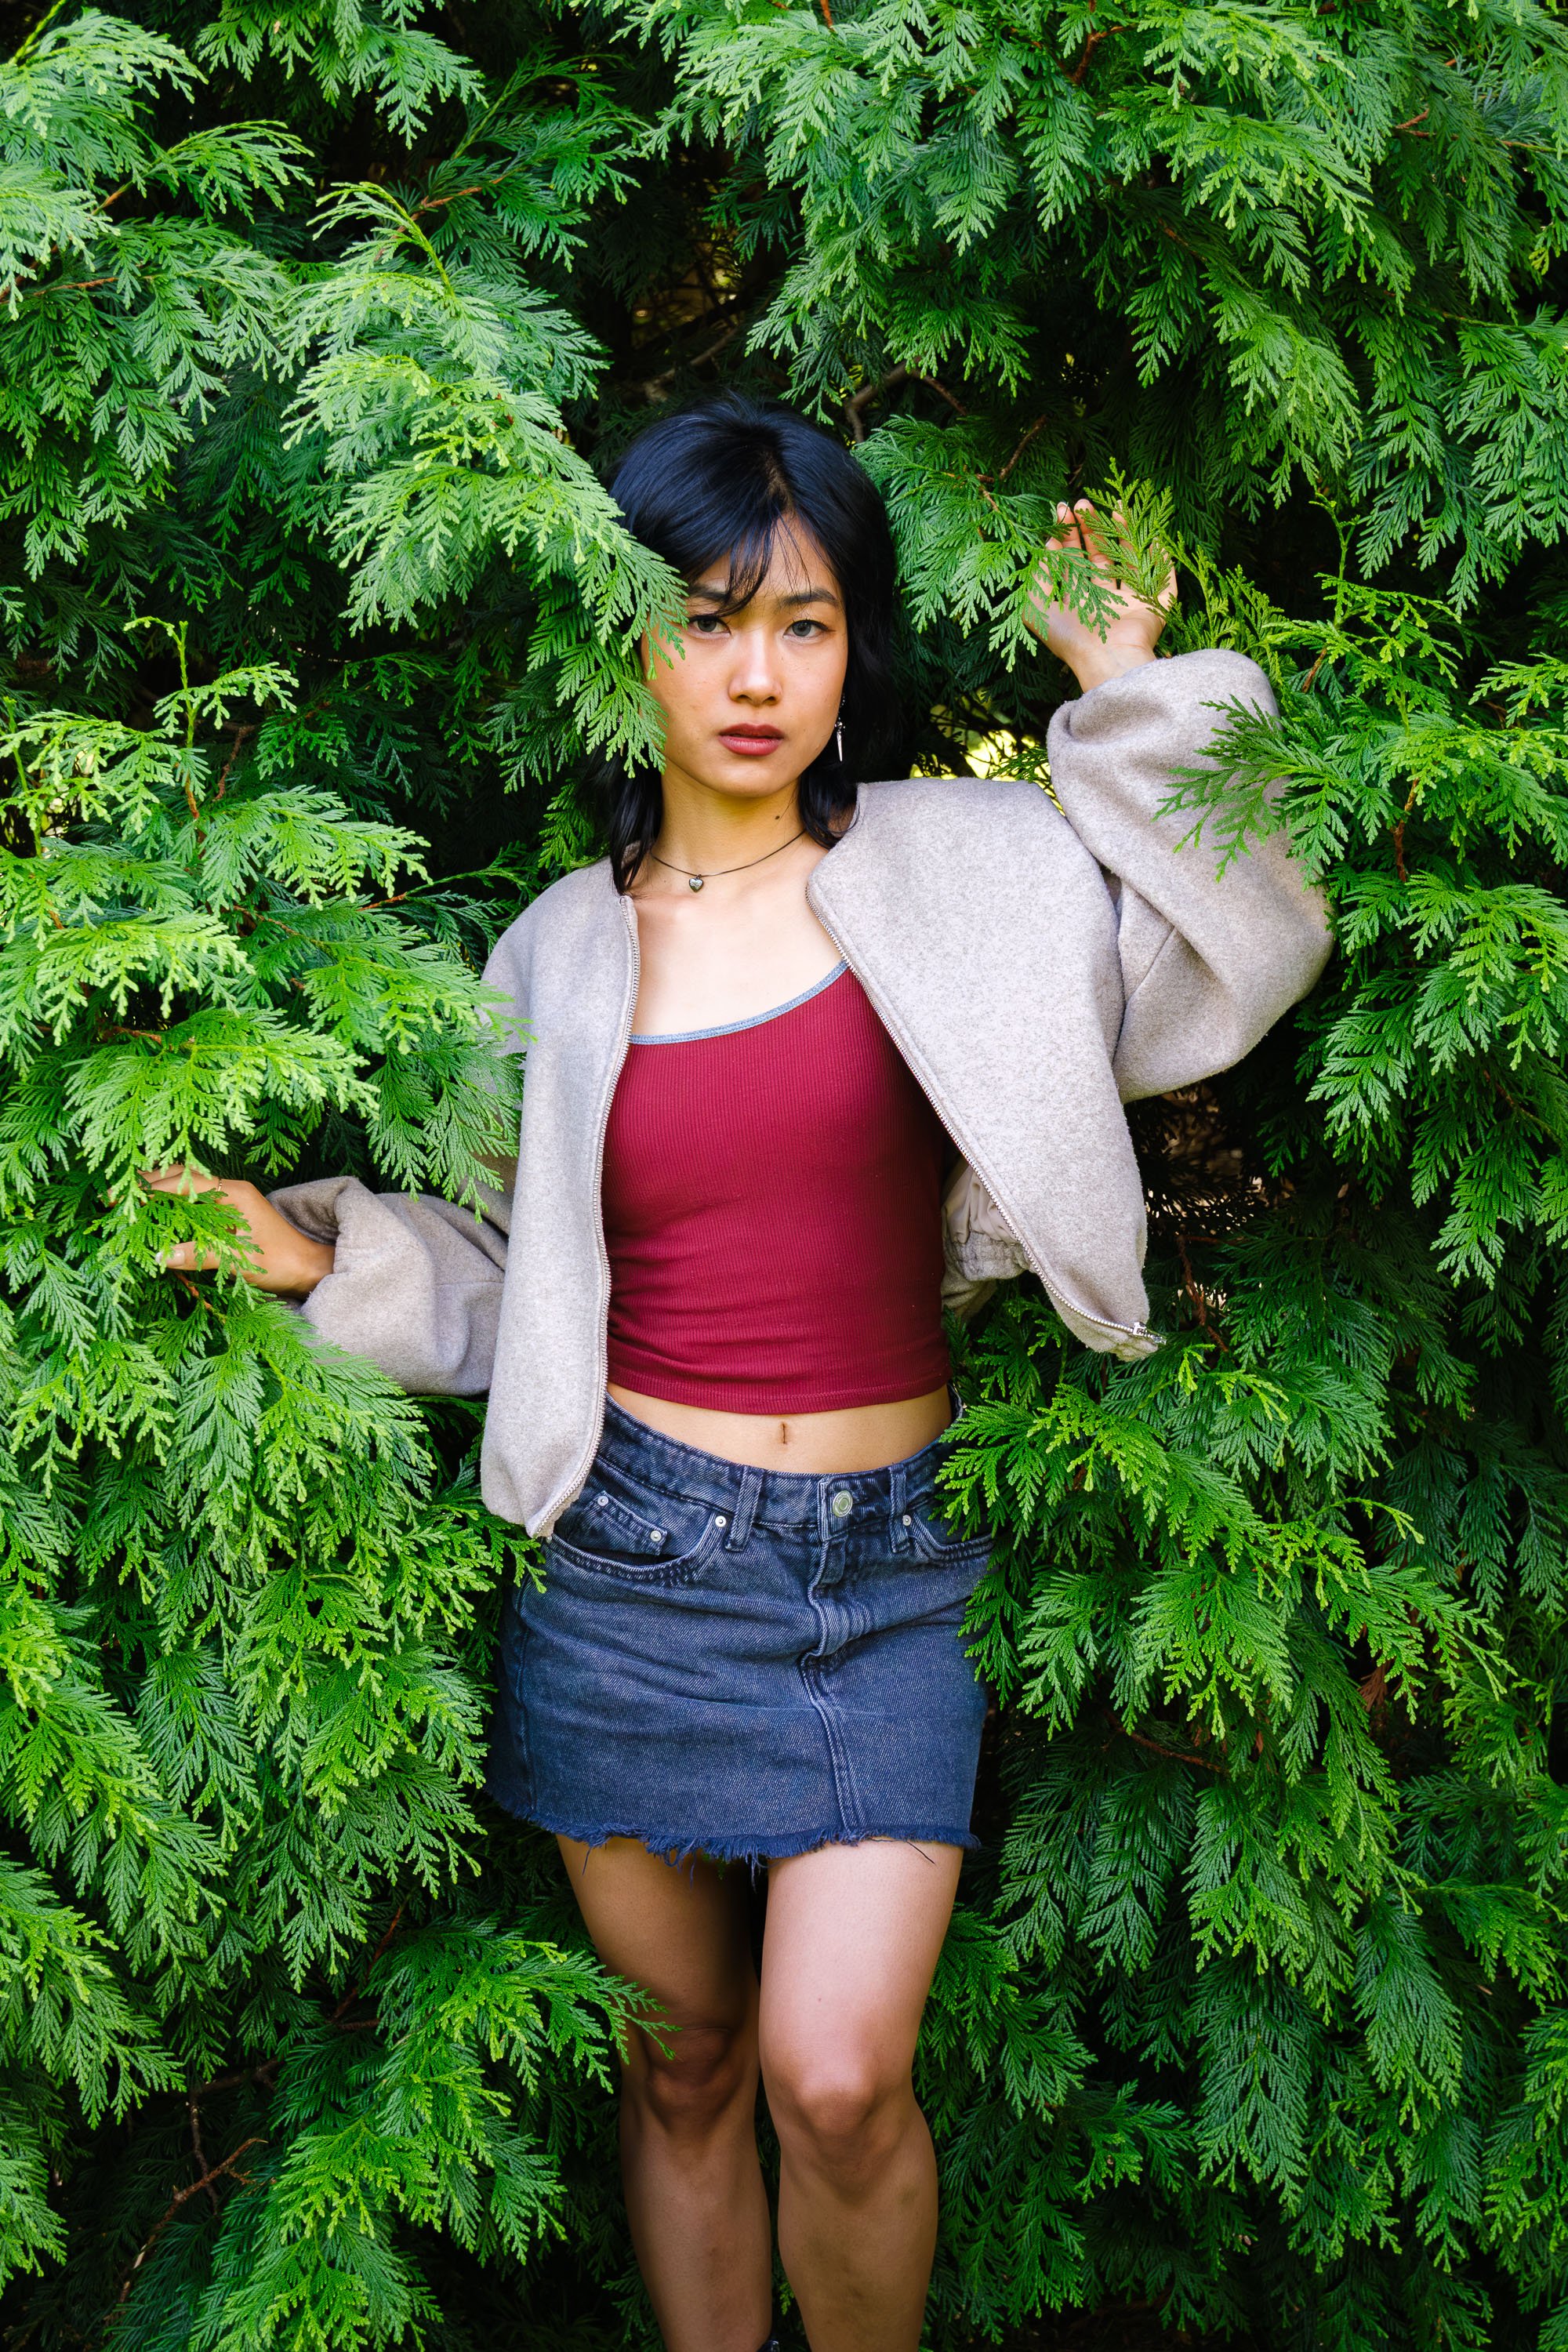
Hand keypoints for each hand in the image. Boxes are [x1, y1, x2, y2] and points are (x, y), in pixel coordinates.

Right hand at [142, 1167, 333, 1295]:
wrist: (310, 1269)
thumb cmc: (283, 1263)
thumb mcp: (239, 1261)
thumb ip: (200, 1256)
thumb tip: (157, 1256)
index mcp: (234, 1193)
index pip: (184, 1182)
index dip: (151, 1190)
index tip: (123, 1199)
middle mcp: (230, 1190)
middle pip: (181, 1177)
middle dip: (147, 1185)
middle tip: (113, 1199)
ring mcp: (229, 1200)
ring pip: (185, 1187)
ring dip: (157, 1193)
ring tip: (126, 1203)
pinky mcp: (228, 1213)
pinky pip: (193, 1201)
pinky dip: (171, 1204)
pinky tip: (154, 1215)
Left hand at [1027, 499, 1175, 693]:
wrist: (1106, 658)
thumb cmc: (1069, 636)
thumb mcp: (1036, 606)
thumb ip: (1038, 576)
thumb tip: (1047, 548)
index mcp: (1076, 603)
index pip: (1071, 564)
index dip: (1066, 537)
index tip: (1061, 512)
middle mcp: (1102, 603)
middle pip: (1098, 558)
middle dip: (1090, 529)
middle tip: (1083, 503)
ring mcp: (1130, 605)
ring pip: (1129, 562)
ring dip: (1123, 534)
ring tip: (1116, 506)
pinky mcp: (1154, 609)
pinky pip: (1163, 583)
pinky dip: (1163, 563)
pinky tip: (1157, 540)